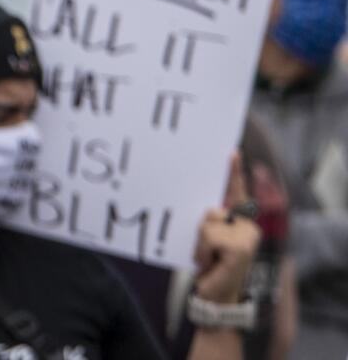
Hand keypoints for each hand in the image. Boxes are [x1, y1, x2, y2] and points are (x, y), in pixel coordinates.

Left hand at [193, 153, 261, 304]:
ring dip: (199, 243)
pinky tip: (209, 263)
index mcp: (238, 220)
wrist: (215, 294)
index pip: (236, 192)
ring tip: (207, 258)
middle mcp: (246, 226)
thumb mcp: (206, 237)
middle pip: (211, 209)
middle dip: (201, 229)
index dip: (234, 172)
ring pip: (208, 223)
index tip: (232, 151)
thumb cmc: (210, 263)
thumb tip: (206, 206)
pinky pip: (209, 236)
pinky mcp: (241, 248)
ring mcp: (247, 237)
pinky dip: (202, 250)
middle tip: (206, 252)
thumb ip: (209, 219)